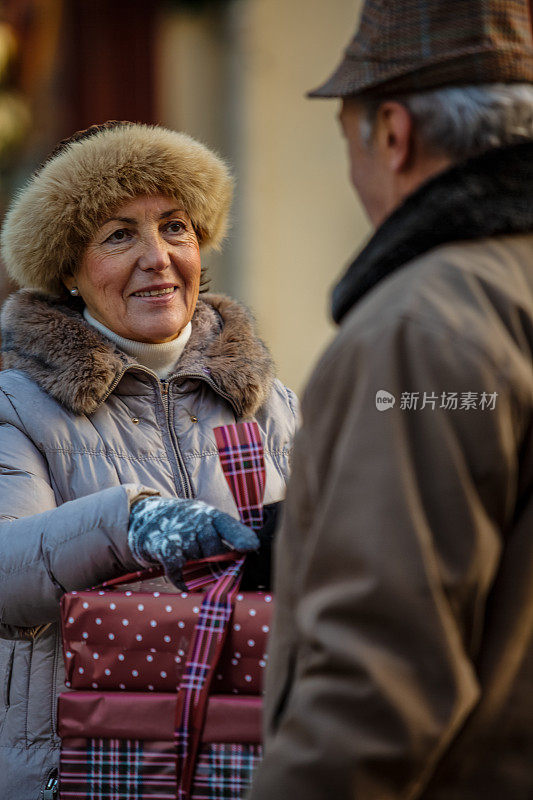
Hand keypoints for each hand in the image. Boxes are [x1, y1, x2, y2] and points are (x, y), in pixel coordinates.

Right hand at [128, 496, 258, 587]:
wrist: (145, 516)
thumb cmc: (183, 525)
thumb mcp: (203, 522)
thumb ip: (222, 538)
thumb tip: (242, 559)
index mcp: (210, 515)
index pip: (228, 525)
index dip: (241, 536)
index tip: (252, 546)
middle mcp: (196, 520)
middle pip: (216, 551)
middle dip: (214, 560)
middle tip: (206, 558)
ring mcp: (180, 533)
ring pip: (198, 562)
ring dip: (195, 566)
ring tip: (186, 556)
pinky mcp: (164, 547)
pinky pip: (179, 572)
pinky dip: (182, 581)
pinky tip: (184, 581)